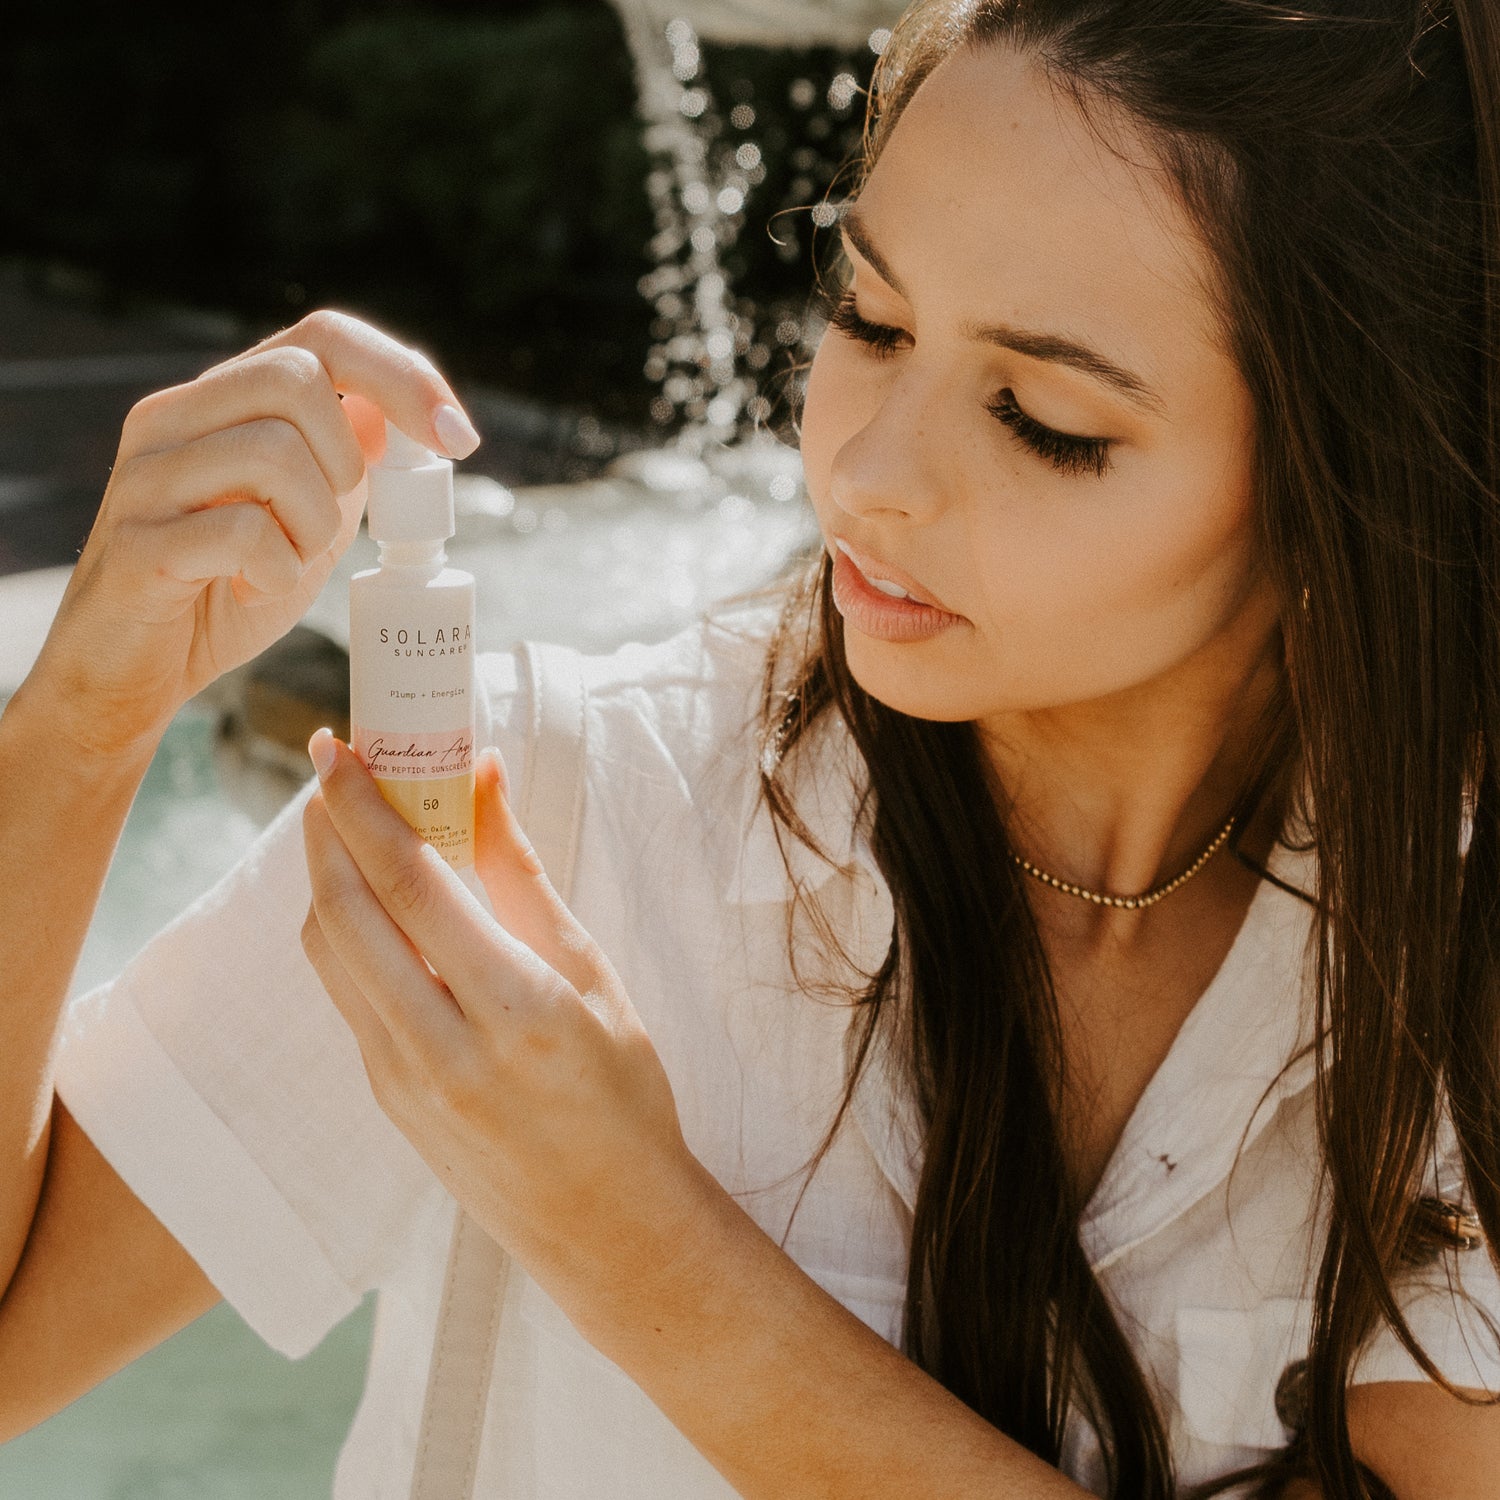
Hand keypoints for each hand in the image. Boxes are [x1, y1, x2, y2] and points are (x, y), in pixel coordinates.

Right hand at [24, 310, 480, 761]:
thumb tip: (406, 422)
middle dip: (346, 460)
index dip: (405, 377)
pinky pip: (242, 532)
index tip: (460, 439)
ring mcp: (146, 476)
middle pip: (296, 376)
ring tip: (284, 564)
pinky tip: (249, 590)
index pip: (323, 335)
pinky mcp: (136, 542)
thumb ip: (347, 465)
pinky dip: (275, 574)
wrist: (138, 671)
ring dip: (312, 528)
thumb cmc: (226, 587)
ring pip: (272, 452)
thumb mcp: (306, 517)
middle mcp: (173, 418)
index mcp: (220, 401)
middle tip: (327, 523)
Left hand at [299, 730, 707, 1317]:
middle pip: (345, 913)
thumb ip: (522, 873)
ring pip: (329, 955)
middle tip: (333, 770)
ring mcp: (402, 1081)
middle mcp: (441, 1047)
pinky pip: (344, 995)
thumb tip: (484, 776)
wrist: (605, 1223)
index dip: (364, 808)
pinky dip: (344, 931)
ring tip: (347, 825)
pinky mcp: (385, 1099)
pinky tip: (371, 900)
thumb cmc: (622, 1091)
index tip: (340, 748)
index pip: (409, 886)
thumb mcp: (591, 974)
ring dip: (325, 878)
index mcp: (513, 1008)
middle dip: (324, 829)